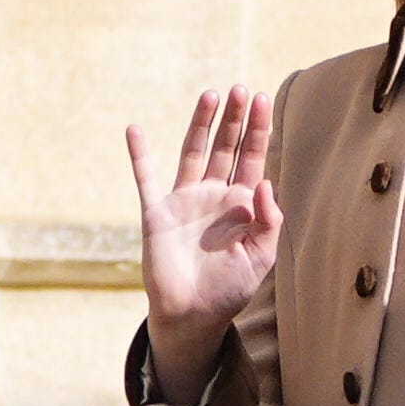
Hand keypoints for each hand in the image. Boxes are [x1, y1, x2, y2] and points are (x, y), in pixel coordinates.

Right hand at [129, 89, 283, 397]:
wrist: (193, 316)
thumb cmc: (230, 289)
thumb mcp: (262, 257)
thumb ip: (269, 221)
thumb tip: (265, 183)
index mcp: (241, 204)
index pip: (252, 158)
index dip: (257, 130)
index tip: (261, 99)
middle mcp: (213, 195)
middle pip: (225, 148)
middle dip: (233, 119)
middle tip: (240, 89)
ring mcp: (184, 201)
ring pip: (192, 153)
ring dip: (200, 124)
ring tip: (211, 95)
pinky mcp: (157, 212)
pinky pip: (146, 178)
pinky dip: (140, 154)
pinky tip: (135, 129)